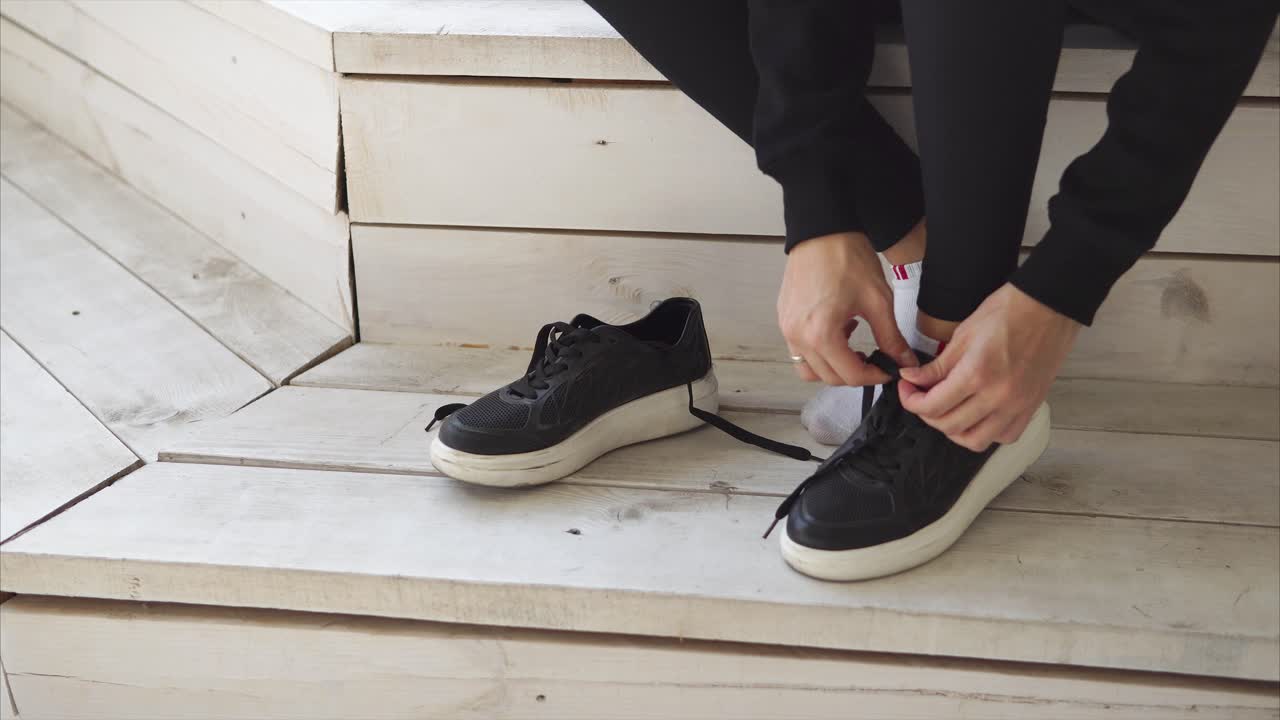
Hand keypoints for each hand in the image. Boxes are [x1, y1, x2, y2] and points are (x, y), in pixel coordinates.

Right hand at [777, 232, 916, 385]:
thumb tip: (903, 361)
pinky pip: (800, 350)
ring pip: (809, 370)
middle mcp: (798, 336)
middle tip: (874, 359)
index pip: (849, 376)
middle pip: (828, 378)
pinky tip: (837, 329)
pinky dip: (819, 351)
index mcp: (821, 334)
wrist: (822, 231)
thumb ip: (891, 337)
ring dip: (832, 367)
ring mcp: (787, 328)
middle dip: (854, 373)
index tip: (888, 369)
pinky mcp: (784, 319)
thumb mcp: (877, 301)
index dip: (874, 376)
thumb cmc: (846, 258)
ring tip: (851, 345)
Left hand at [898, 283, 1079, 450]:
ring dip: (954, 430)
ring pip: (975, 440)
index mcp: (977, 374)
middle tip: (921, 396)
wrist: (1048, 308)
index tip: (907, 390)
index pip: (932, 406)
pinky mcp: (1031, 407)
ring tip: (946, 410)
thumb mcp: (963, 335)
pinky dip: (985, 433)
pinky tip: (976, 417)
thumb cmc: (1008, 312)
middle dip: (927, 414)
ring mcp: (1017, 405)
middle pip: (949, 426)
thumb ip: (936, 366)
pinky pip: (1004, 436)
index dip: (910, 401)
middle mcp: (998, 396)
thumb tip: (913, 379)